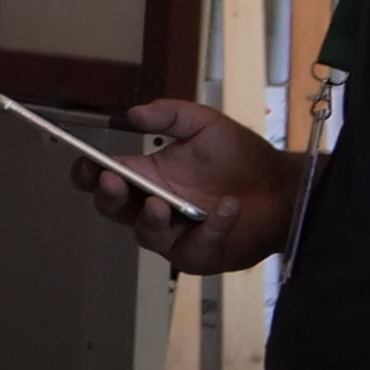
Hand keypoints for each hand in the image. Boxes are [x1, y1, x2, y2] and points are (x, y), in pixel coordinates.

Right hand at [81, 97, 294, 275]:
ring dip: (150, 219)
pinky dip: (212, 228)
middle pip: (114, 210)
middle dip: (109, 197)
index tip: (86, 164)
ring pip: (146, 235)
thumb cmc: (242, 157)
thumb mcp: (205, 125)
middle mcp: (152, 206)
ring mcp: (173, 235)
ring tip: (160, 203)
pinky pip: (195, 247)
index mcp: (147, 175)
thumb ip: (170, 115)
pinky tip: (227, 208)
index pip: (103, 177)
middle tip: (113, 182)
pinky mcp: (200, 255)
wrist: (283, 187)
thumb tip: (133, 113)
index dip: (88, 173)